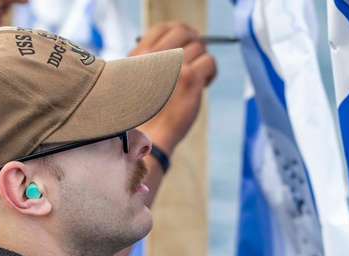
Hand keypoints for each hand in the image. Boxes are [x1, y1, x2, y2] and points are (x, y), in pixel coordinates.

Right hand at [129, 22, 216, 154]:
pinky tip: (202, 85)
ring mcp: (173, 65)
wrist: (148, 135)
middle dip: (195, 43)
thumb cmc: (144, 112)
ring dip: (203, 61)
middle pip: (185, 32)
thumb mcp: (137, 79)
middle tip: (198, 60)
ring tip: (197, 79)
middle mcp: (156, 55)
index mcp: (141, 54)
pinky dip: (211, 72)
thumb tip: (178, 48)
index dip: (181, 33)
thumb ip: (152, 60)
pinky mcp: (190, 78)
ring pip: (199, 48)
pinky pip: (210, 61)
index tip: (188, 44)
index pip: (164, 27)